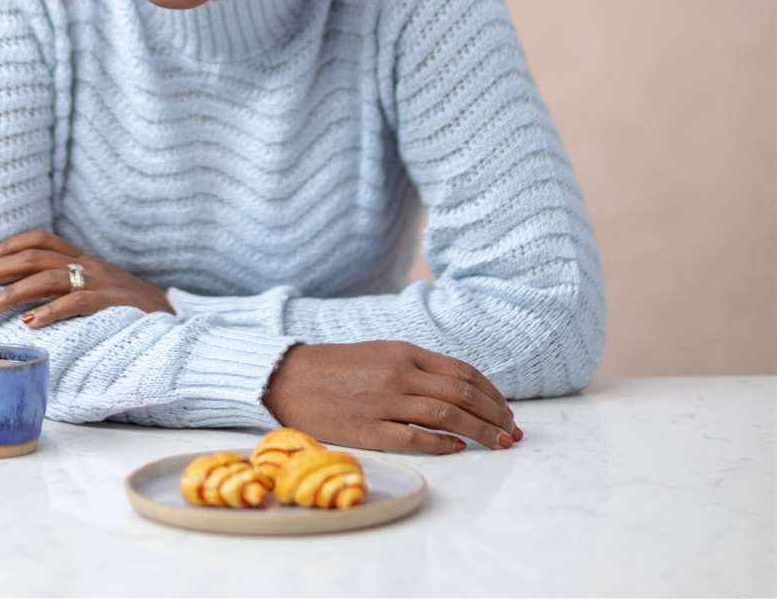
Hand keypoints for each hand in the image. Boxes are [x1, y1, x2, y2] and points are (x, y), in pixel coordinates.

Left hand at [0, 229, 175, 327]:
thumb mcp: (97, 290)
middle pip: (34, 256)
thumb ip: (68, 287)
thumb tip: (23, 299)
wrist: (177, 320)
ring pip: (48, 277)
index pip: (39, 239)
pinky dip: (49, 311)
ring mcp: (102, 283)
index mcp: (84, 259)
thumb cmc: (129, 310)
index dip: (6, 247)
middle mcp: (90, 265)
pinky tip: (28, 323)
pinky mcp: (113, 304)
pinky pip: (77, 303)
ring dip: (11, 293)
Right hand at [261, 341, 521, 453]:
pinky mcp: (369, 429)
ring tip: (498, 444)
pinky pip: (415, 437)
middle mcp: (399, 374)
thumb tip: (459, 387)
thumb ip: (416, 367)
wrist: (288, 377)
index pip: (462, 372)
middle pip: (462, 394)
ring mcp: (384, 402)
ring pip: (446, 416)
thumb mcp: (380, 353)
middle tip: (512, 432)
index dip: (491, 393)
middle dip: (494, 415)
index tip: (505, 410)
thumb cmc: (336, 367)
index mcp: (403, 352)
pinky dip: (442, 444)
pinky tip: (457, 448)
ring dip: (479, 431)